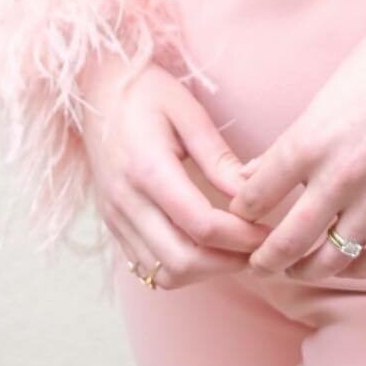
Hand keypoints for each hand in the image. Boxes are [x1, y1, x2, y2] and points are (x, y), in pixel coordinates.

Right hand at [84, 55, 275, 289]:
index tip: (270, 231)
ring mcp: (115, 218)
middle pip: (182, 261)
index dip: (241, 237)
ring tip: (235, 250)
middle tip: (258, 248)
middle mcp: (126, 202)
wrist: (95, 90)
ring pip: (164, 274)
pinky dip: (181, 269)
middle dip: (227, 263)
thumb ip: (218, 157)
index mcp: (147, 169)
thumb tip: (250, 194)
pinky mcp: (112, 225)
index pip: (200, 225)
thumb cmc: (145, 92)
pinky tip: (204, 248)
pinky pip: (147, 267)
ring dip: (205, 271)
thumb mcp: (188, 111)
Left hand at [226, 18, 365, 281]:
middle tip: (256, 265)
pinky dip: (359, 268)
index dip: (241, 213)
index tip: (239, 217)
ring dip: (308, 271)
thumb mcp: (318, 104)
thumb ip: (286, 147)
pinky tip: (346, 263)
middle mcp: (340, 173)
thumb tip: (251, 178)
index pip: (258, 195)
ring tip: (297, 269)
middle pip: (290, 240)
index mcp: (309, 141)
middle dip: (265, 260)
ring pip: (334, 258)